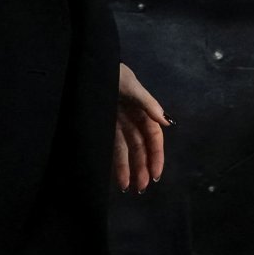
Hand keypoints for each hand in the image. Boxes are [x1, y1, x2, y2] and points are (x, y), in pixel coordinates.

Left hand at [114, 62, 169, 192]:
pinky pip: (111, 146)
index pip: (153, 136)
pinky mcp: (103, 126)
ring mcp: (116, 122)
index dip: (156, 155)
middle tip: (142, 188)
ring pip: (125, 149)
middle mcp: (131, 118)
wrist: (87, 65)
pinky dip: (114, 160)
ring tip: (128, 188)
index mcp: (142, 108)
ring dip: (128, 168)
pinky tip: (116, 176)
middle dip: (142, 167)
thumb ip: (147, 102)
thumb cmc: (111, 72)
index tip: (156, 174)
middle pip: (140, 146)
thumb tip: (166, 121)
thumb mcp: (129, 84)